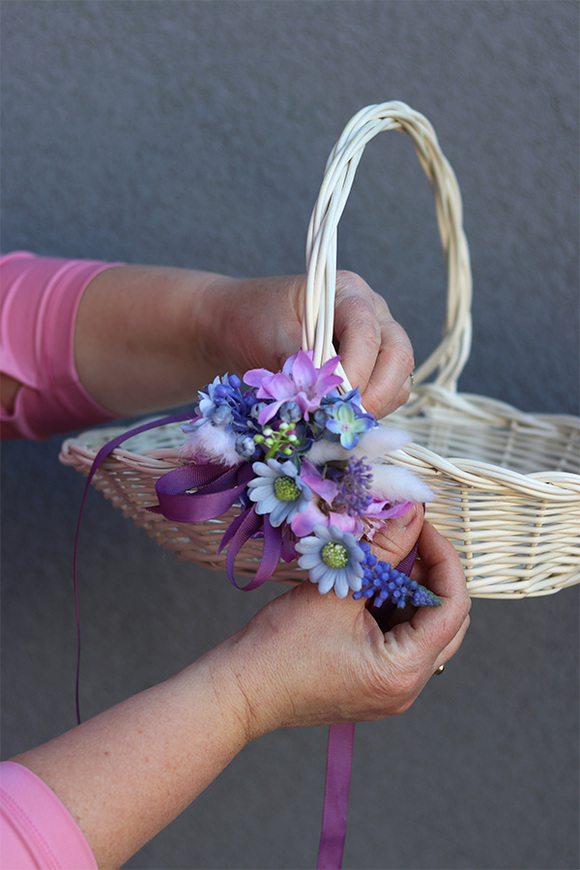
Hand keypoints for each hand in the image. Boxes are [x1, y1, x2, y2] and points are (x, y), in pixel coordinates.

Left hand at [75, 265, 413, 419]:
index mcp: (347, 292)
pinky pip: (388, 394)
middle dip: (377, 393)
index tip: (333, 400)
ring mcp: (377, 340)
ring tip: (337, 425)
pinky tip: (338, 422)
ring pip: (399, 378)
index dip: (355, 368)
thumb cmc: (252, 321)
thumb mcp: (269, 337)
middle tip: (344, 423)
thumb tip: (322, 401)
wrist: (241, 326)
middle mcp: (373, 312)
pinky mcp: (373, 368)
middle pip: (398, 354)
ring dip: (375, 406)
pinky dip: (369, 412)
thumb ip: (299, 364)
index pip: (366, 330)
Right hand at [224, 518, 470, 738]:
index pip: (453, 607)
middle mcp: (406, 688)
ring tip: (377, 562)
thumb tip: (412, 512)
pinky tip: (364, 587)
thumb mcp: (338, 589)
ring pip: (422, 630)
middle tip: (402, 540)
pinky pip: (398, 643)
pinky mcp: (372, 685)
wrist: (241, 689)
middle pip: (445, 621)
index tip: (421, 527)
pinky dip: (389, 610)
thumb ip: (384, 548)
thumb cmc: (281, 647)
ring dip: (407, 591)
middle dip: (428, 575)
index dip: (443, 559)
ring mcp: (390, 690)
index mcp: (404, 670)